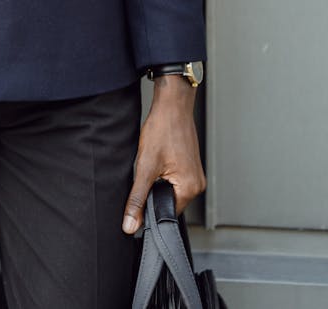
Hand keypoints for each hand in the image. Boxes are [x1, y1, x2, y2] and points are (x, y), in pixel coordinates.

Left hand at [122, 74, 205, 233]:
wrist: (172, 104)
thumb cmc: (163, 129)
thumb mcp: (145, 166)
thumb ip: (137, 199)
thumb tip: (130, 225)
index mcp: (189, 189)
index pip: (167, 214)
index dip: (149, 210)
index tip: (139, 198)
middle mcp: (197, 184)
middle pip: (169, 203)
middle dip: (154, 193)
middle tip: (146, 173)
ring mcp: (195, 174)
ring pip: (171, 190)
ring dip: (158, 183)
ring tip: (153, 164)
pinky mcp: (190, 166)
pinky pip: (175, 180)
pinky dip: (163, 175)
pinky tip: (158, 161)